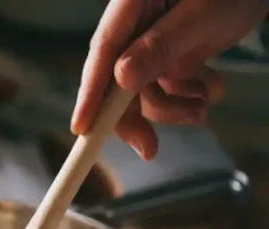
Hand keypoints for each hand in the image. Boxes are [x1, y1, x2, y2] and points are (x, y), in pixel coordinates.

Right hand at [76, 0, 267, 158]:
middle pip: (117, 80)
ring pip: (144, 90)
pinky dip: (189, 97)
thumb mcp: (202, 14)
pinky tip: (210, 88)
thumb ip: (161, 44)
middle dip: (135, 115)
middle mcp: (135, 24)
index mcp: (131, 4)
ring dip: (173, 107)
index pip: (103, 51)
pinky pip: (169, 87)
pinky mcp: (171, 53)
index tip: (83, 128)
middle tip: (148, 148)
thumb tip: (120, 79)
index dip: (91, 93)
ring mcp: (152, 41)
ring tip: (202, 106)